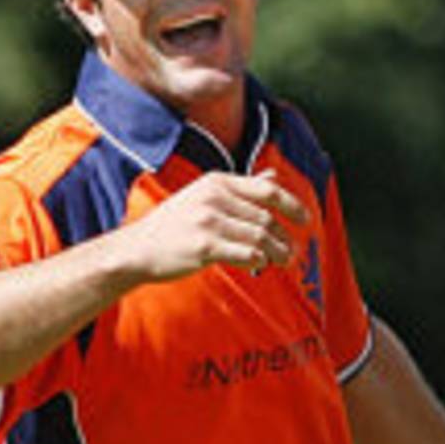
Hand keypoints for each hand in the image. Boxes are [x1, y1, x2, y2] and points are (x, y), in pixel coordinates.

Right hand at [124, 171, 308, 282]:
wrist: (138, 249)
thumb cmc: (173, 226)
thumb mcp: (204, 196)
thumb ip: (241, 189)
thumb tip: (273, 178)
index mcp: (216, 182)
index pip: (266, 190)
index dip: (292, 204)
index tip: (305, 219)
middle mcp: (214, 197)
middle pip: (265, 218)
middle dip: (283, 237)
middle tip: (290, 252)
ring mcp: (209, 221)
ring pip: (259, 237)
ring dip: (276, 252)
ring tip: (282, 262)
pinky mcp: (205, 245)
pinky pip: (246, 253)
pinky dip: (257, 261)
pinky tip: (258, 266)